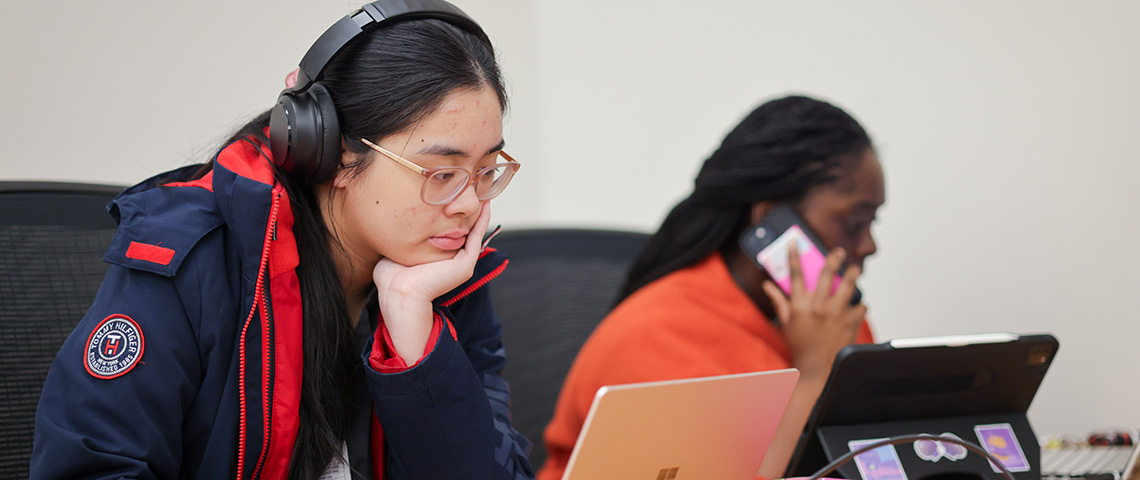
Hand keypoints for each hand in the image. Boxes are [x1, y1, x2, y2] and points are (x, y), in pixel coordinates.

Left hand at [370, 202, 491, 359]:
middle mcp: (453, 261)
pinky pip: (477, 237)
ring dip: (481, 212)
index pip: (451, 232)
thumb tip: (398, 217)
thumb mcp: (399, 249)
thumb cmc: (392, 277)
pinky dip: (482, 220)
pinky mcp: (465, 264)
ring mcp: (462, 263)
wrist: (398, 293)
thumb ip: (405, 236)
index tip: (454, 194)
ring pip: (475, 232)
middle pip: (466, 230)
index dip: (455, 214)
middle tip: (475, 187)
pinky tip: (485, 205)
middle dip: (470, 209)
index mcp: (440, 259)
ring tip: (484, 192)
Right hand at [761, 242, 865, 379]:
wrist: (818, 370)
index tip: (795, 242)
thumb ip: (778, 301)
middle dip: (833, 259)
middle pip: (825, 274)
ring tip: (855, 269)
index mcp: (799, 306)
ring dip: (852, 275)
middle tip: (839, 251)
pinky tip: (858, 307)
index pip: (795, 275)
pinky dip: (860, 305)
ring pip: (847, 286)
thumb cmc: (801, 347)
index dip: (793, 256)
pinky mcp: (850, 322)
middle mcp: (817, 307)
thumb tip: (767, 285)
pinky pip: (860, 306)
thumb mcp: (786, 323)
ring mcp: (835, 314)